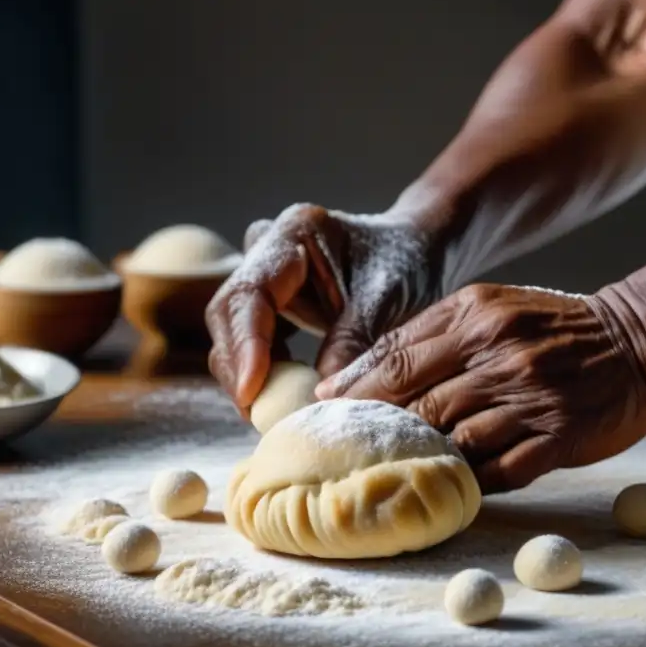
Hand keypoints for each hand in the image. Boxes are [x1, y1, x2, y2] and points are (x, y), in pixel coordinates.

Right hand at [206, 204, 442, 413]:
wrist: (415, 248)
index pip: (252, 292)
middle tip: (257, 414)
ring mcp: (263, 273)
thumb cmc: (405, 263)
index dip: (247, 344)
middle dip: (239, 367)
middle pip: (230, 312)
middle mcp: (267, 247)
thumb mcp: (386, 300)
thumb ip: (351, 343)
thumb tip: (315, 398)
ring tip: (269, 413)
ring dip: (247, 374)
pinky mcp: (269, 301)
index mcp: (296, 232)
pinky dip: (262, 372)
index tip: (251, 390)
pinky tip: (281, 398)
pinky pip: (250, 340)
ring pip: (233, 330)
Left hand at [315, 283, 645, 492]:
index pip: (397, 355)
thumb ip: (438, 333)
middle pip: (417, 401)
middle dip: (376, 430)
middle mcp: (499, 354)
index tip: (324, 408)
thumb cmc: (556, 326)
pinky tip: (448, 489)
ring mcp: (530, 398)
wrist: (638, 339)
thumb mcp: (495, 306)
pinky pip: (500, 470)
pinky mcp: (558, 437)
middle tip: (343, 452)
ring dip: (419, 460)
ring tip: (387, 476)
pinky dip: (469, 482)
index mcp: (477, 317)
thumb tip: (374, 369)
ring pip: (453, 439)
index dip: (355, 386)